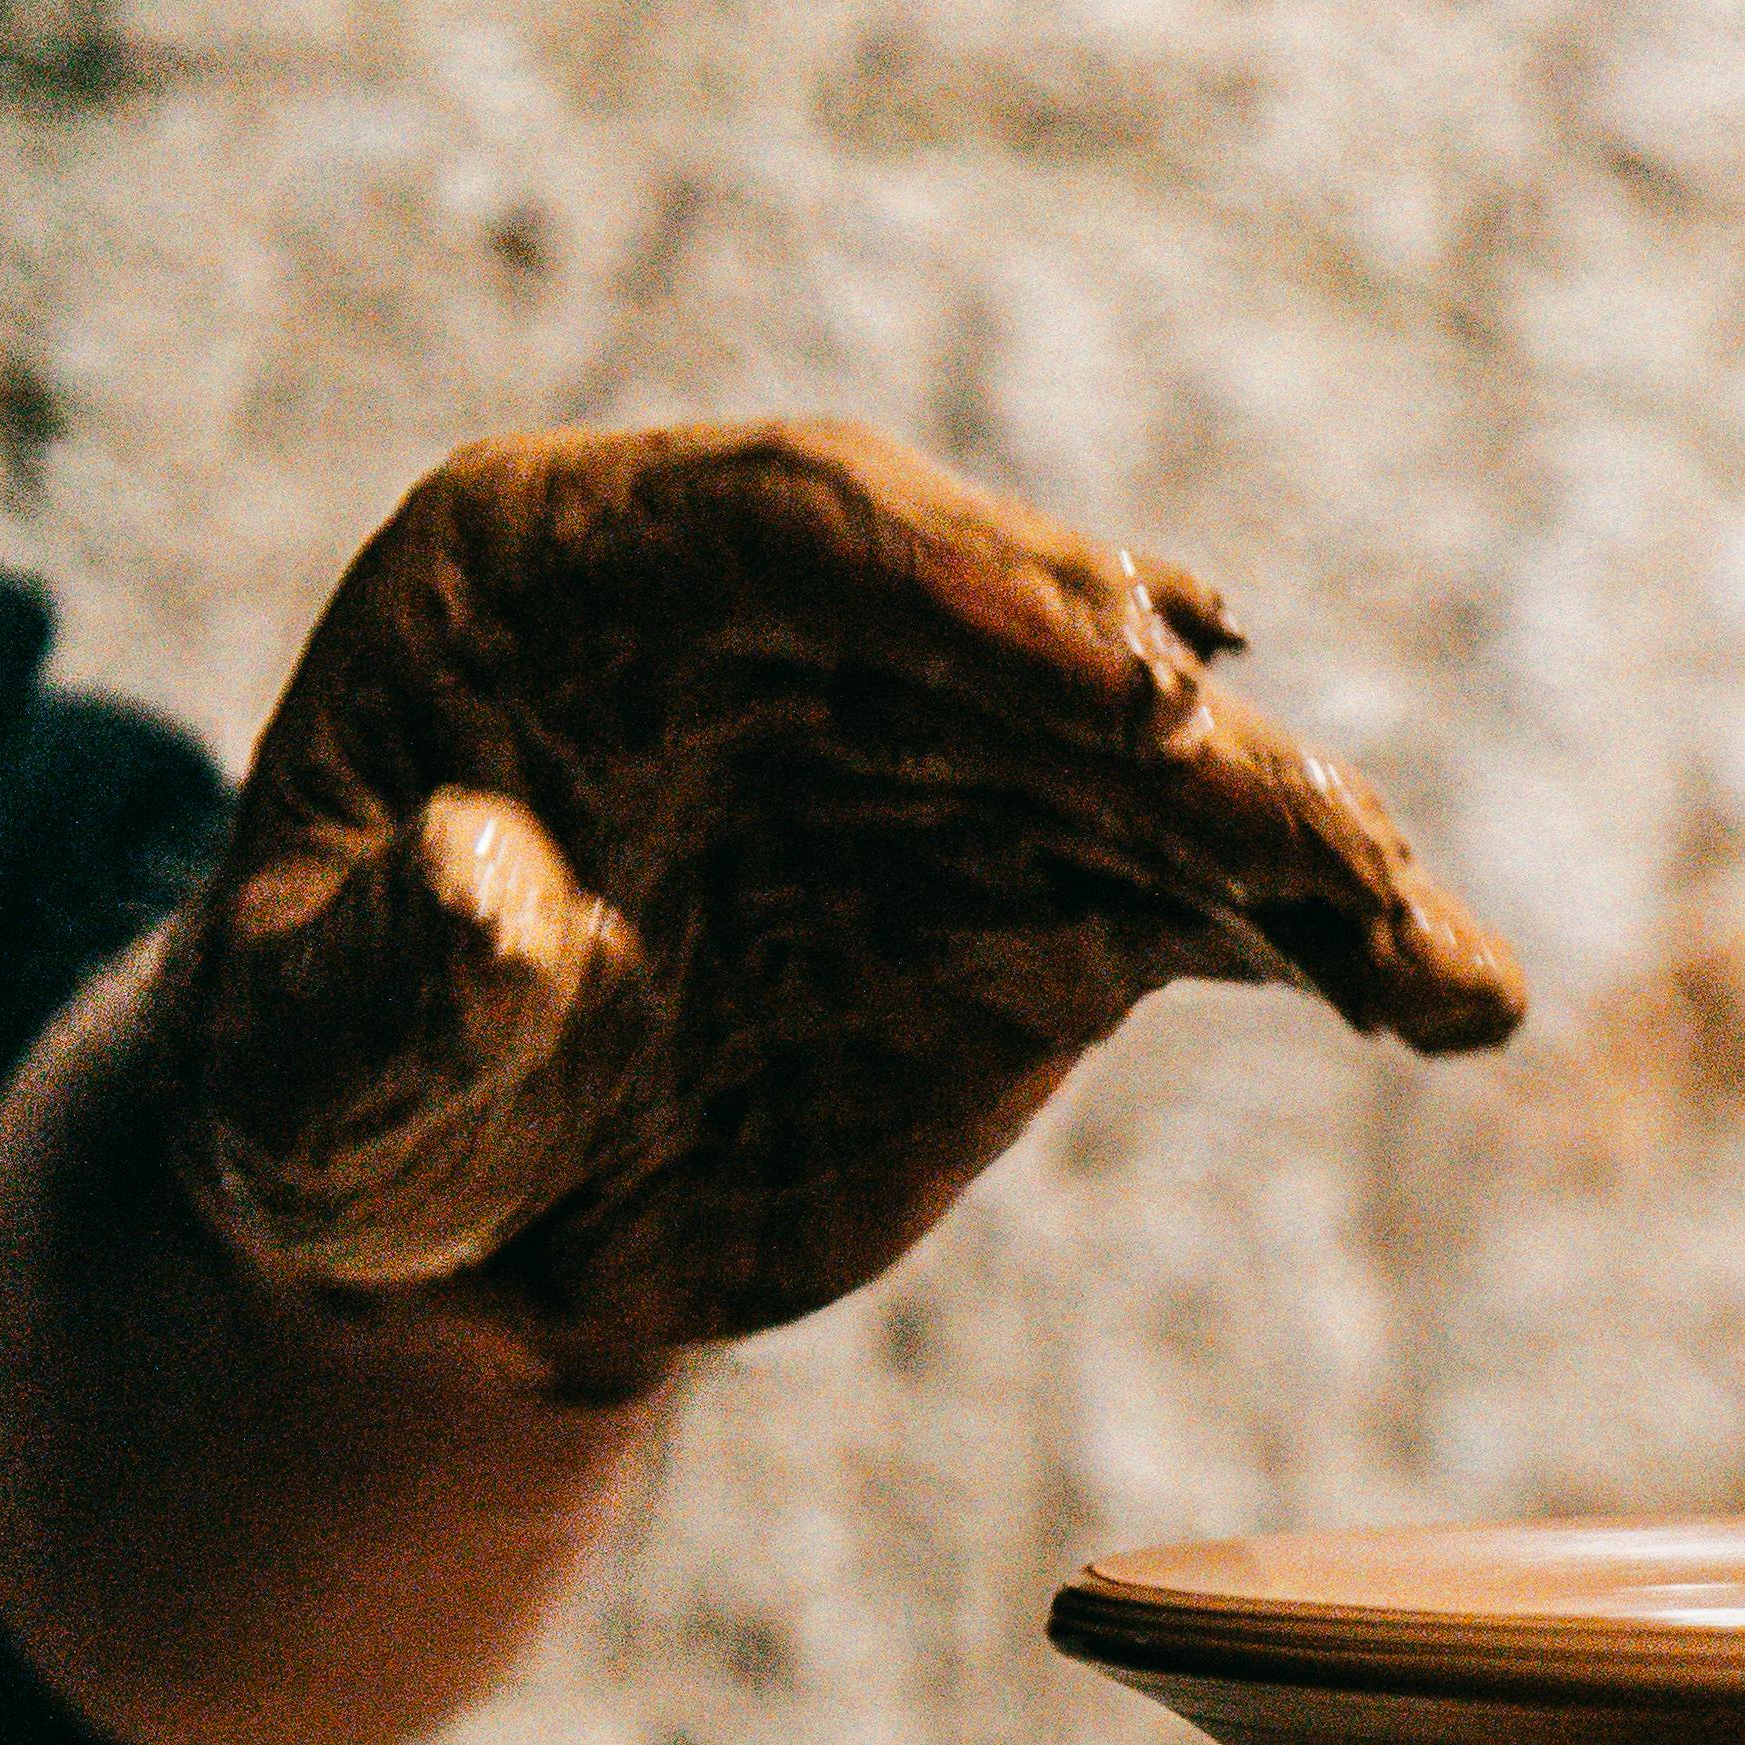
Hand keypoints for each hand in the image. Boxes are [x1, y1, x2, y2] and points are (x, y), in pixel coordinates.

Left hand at [162, 423, 1525, 1395]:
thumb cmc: (327, 1107)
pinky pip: (1200, 897)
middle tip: (1289, 819)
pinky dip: (1323, 945)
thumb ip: (388, 983)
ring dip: (1297, 848)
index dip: (963, 578)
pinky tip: (1446, 1003)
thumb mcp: (299, 1072)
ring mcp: (923, 756)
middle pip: (1006, 622)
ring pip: (1141, 760)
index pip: (792, 518)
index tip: (1126, 666)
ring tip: (1427, 960)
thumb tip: (504, 903)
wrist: (439, 1227)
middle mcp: (777, 626)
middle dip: (1162, 719)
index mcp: (565, 570)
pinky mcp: (1027, 897)